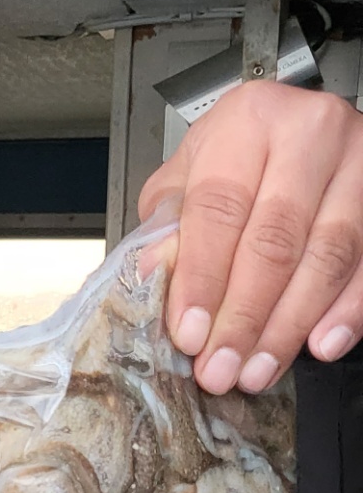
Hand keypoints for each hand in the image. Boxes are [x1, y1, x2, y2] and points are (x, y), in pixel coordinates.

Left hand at [138, 81, 362, 392]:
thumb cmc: (237, 158)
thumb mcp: (186, 177)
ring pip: (328, 255)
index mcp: (249, 121)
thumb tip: (151, 276)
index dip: (202, 279)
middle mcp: (312, 133)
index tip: (189, 334)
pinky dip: (348, 311)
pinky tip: (321, 344)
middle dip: (244, 317)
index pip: (219, 210)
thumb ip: (167, 227)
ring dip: (289, 325)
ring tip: (258, 371)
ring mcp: (361, 161)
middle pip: (275, 240)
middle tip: (221, 368)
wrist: (297, 131)